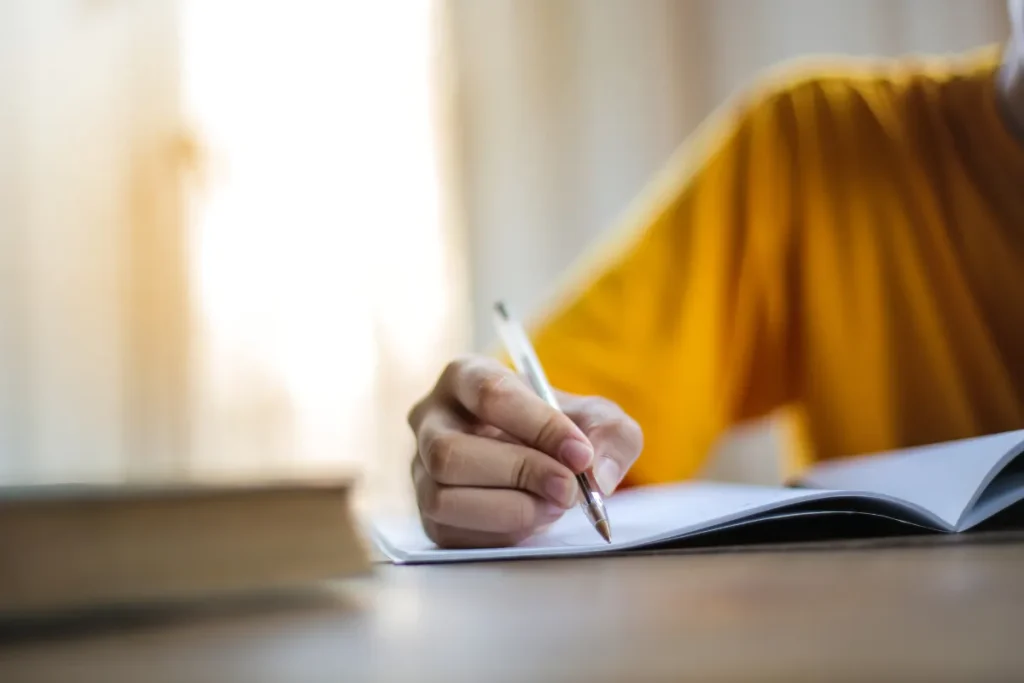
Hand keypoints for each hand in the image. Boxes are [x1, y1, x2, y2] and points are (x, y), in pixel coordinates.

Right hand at [408, 355, 642, 547]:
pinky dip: (499, 534)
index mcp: (465, 376)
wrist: (544, 461)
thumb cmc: (561, 429)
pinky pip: (449, 533)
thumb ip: (611, 435)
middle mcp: (430, 419)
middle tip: (568, 489)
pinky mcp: (427, 514)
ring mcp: (420, 469)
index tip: (580, 453)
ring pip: (442, 498)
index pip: (490, 394)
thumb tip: (598, 475)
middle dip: (518, 475)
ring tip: (553, 506)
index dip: (538, 426)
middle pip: (451, 452)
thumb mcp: (598, 418)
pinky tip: (532, 521)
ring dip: (508, 510)